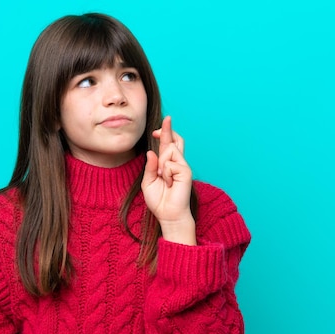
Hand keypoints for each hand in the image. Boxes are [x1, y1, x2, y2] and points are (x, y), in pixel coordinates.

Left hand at [141, 116, 195, 244]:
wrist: (168, 214)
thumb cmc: (159, 200)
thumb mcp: (148, 181)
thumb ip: (150, 166)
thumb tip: (151, 151)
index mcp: (167, 164)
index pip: (167, 145)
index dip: (164, 133)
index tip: (157, 128)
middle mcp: (177, 163)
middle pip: (175, 140)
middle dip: (168, 129)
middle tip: (166, 119)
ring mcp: (183, 166)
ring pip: (169, 149)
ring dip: (162, 162)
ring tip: (164, 177)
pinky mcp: (186, 171)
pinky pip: (171, 163)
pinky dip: (166, 172)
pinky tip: (170, 182)